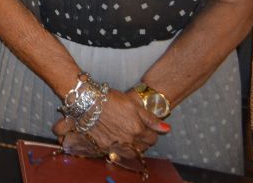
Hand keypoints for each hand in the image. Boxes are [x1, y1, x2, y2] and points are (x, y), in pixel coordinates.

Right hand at [54, 89, 168, 153]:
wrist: (86, 102)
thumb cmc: (110, 99)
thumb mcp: (133, 104)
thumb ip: (150, 119)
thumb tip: (167, 129)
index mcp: (138, 130)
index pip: (152, 138)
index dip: (150, 132)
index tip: (146, 126)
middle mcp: (128, 141)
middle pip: (142, 148)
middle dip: (142, 141)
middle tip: (137, 130)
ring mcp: (115, 145)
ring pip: (130, 153)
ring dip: (132, 147)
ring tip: (127, 137)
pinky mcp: (103, 146)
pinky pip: (116, 153)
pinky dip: (118, 149)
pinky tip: (115, 139)